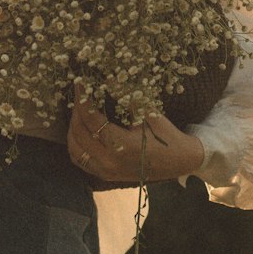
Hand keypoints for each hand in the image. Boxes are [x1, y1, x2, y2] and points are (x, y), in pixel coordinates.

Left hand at [66, 85, 205, 182]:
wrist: (179, 161)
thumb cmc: (166, 135)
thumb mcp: (148, 113)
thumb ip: (125, 96)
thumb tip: (107, 77)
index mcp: (122, 146)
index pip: (92, 119)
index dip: (83, 99)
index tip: (80, 84)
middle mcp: (110, 162)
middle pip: (79, 133)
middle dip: (76, 111)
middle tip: (80, 96)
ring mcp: (105, 171)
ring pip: (75, 149)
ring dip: (73, 128)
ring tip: (79, 111)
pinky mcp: (105, 175)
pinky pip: (80, 160)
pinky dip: (75, 145)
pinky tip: (80, 131)